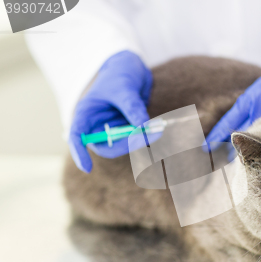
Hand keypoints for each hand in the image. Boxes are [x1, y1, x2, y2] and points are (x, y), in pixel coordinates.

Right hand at [68, 51, 152, 172]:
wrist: (133, 67)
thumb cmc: (120, 73)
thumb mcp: (124, 87)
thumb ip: (132, 107)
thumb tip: (142, 127)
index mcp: (86, 113)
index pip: (77, 137)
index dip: (79, 154)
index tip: (87, 168)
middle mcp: (98, 124)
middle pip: (106, 146)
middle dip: (126, 144)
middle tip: (146, 137)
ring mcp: (114, 128)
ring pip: (125, 144)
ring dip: (141, 141)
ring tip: (157, 129)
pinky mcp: (129, 128)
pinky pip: (137, 138)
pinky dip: (148, 136)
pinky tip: (158, 128)